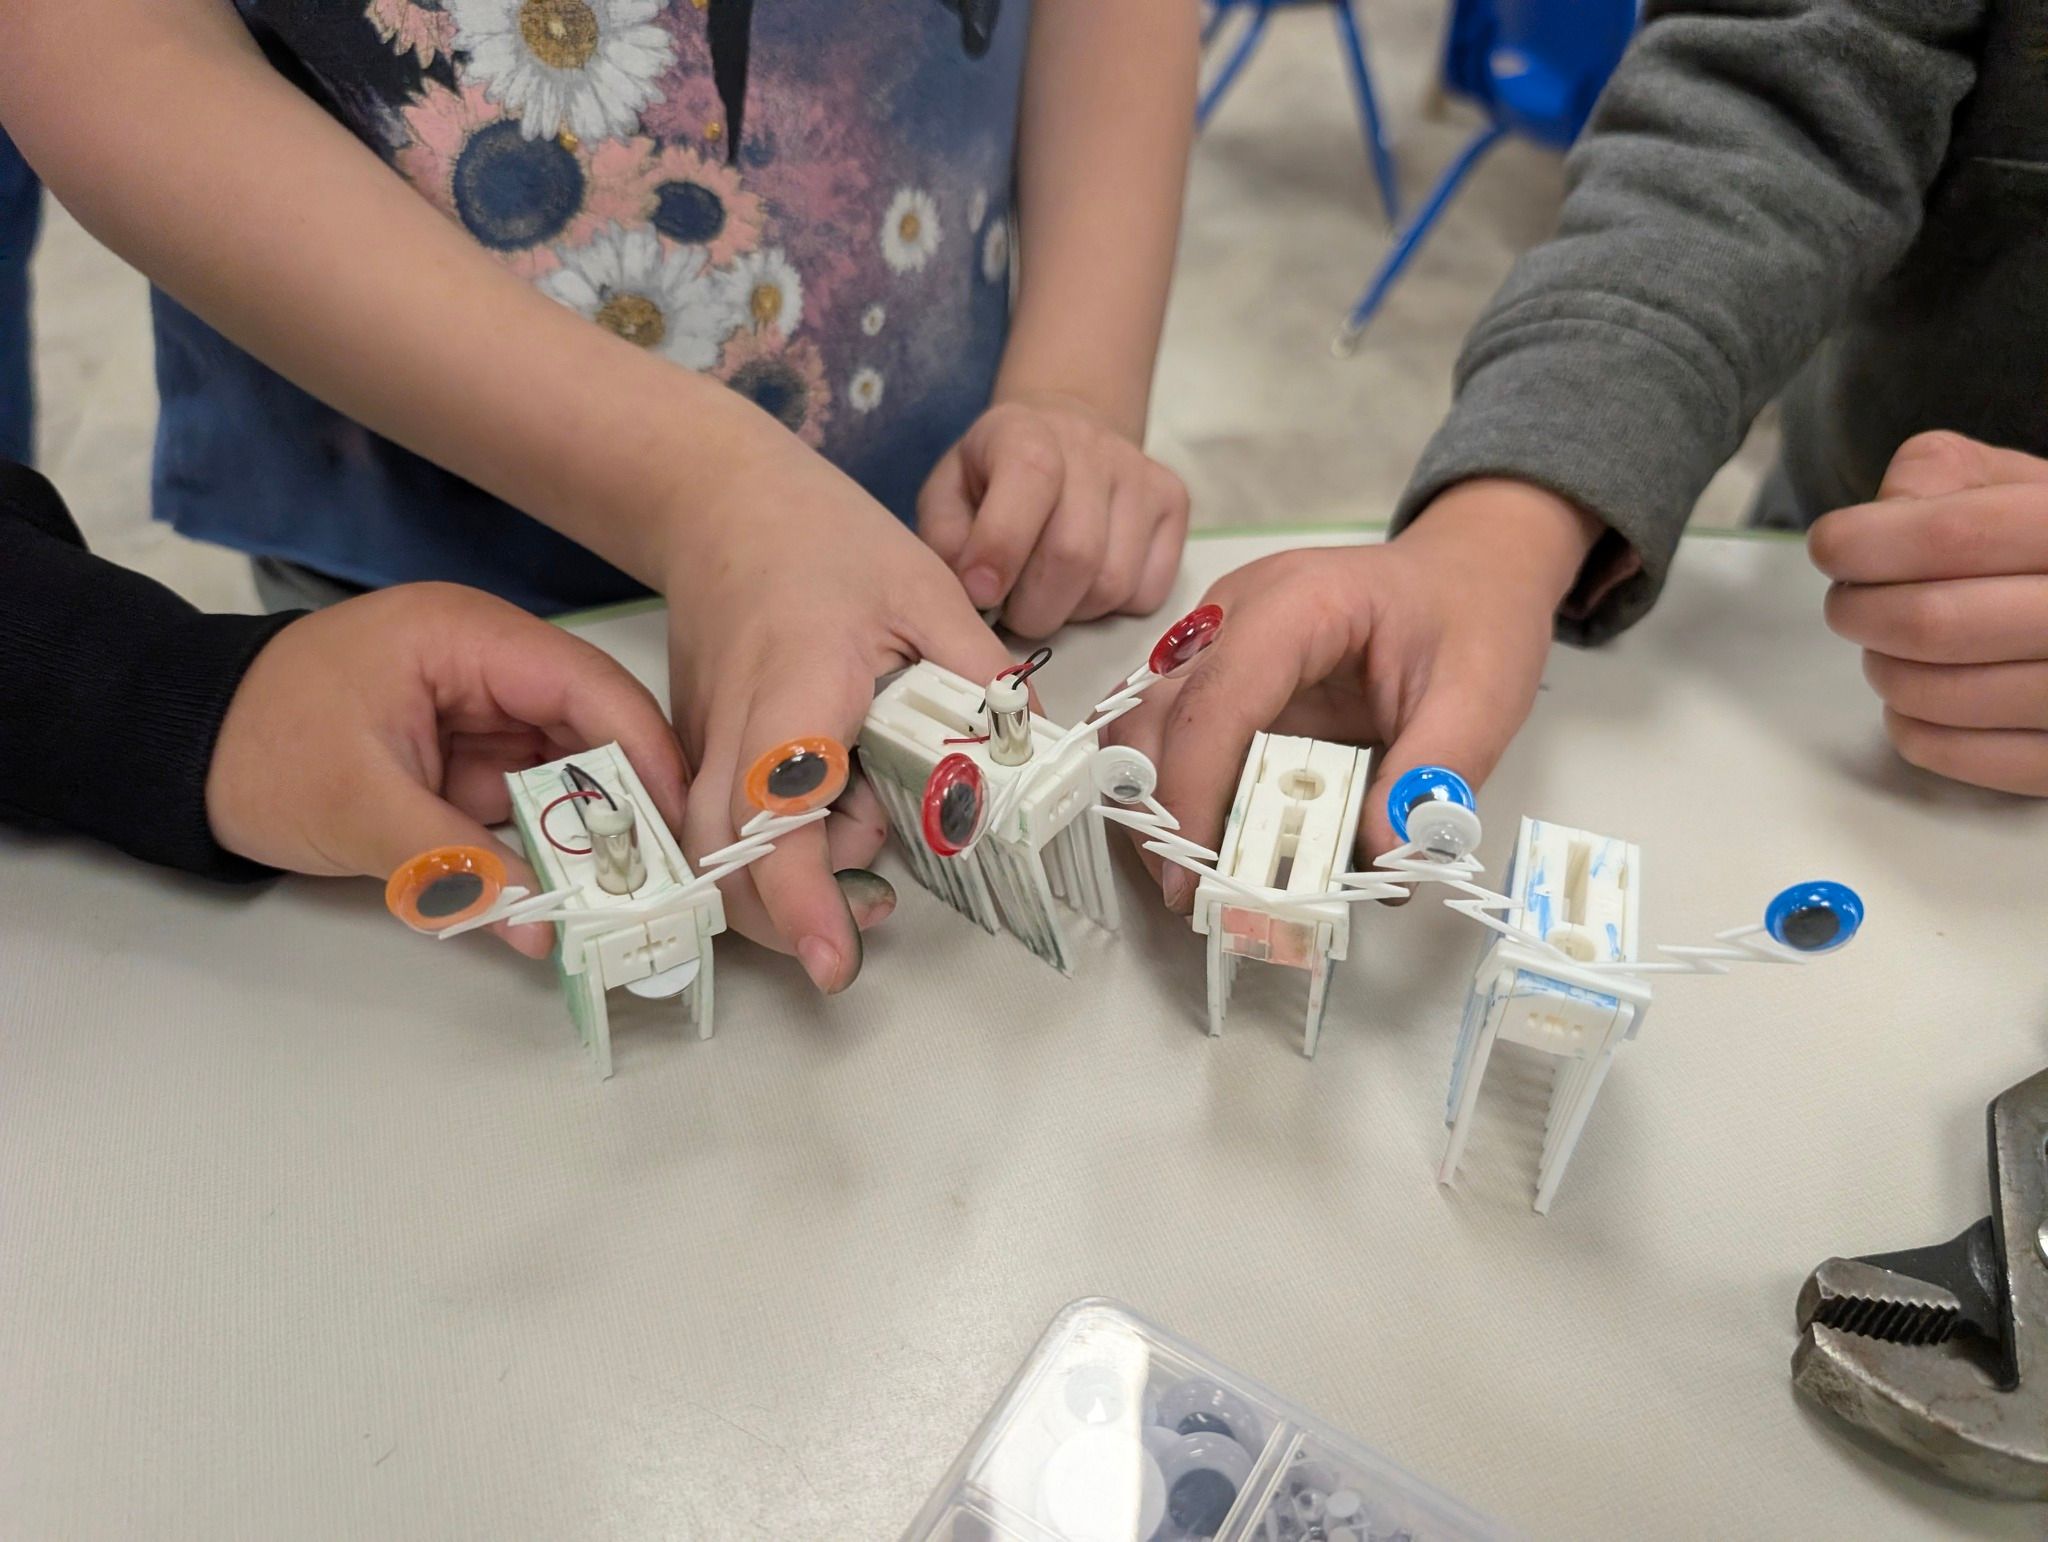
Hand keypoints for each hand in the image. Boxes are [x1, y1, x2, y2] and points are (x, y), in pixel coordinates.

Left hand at [205, 582, 686, 956]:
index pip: (586, 684)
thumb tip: (538, 929)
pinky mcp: (463, 756)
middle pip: (591, 728)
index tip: (680, 826)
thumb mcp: (356, 808)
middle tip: (665, 879)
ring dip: (592, 834)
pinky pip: (528, 800)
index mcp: (465, 637)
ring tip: (630, 898)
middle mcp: (486, 663)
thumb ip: (454, 866)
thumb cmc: (256, 750)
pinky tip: (571, 896)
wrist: (172, 751)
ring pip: (568, 770)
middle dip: (628, 804)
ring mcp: (476, 711)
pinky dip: (548, 847)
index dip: (643, 753)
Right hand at [663, 450, 1012, 992]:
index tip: (834, 961)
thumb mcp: (926, 593)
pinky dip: (770, 856)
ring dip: (790, 887)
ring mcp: (701, 750)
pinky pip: (720, 834)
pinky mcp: (696, 758)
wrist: (720, 502)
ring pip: (720, 862)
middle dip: (804, 913)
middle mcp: (731, 733)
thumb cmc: (825, 540)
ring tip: (866, 834)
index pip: (778, 815)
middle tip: (881, 891)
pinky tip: (833, 810)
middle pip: (734, 869)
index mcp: (796, 690)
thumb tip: (1041, 756)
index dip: (801, 899)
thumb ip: (981, 680)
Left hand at [917, 390, 1188, 638]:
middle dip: (1034, 607)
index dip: (1003, 546)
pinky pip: (1149, 591)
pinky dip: (1113, 608)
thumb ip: (946, 539)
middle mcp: (1092, 446)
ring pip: (1113, 583)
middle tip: (1013, 610)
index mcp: (1024, 431)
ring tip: (1048, 592)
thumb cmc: (993, 476)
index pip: (1032, 479)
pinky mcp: (1175, 504)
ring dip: (1072, 611)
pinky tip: (1087, 584)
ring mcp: (1142, 474)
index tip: (982, 593)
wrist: (1063, 435)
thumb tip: (977, 589)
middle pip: (1075, 553)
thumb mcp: (947, 494)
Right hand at [1107, 481, 1597, 909]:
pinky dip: (1174, 789)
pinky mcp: (1214, 669)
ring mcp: (1216, 638)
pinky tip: (1207, 836)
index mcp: (1301, 604)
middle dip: (1158, 807)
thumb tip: (1381, 861)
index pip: (1217, 698)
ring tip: (1193, 872)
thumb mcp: (1481, 701)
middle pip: (1154, 710)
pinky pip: (1168, 730)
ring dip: (1154, 801)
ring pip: (1141, 721)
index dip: (1194, 789)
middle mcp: (1237, 612)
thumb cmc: (1473, 620)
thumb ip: (1432, 779)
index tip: (1196, 873)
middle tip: (1188, 888)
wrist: (1468, 571)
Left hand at [1811, 430, 2047, 794]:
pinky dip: (1906, 724)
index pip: (1955, 535)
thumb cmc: (2043, 540)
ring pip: (1929, 693)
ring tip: (1891, 645)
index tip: (1829, 546)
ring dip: (1881, 667)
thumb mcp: (2012, 481)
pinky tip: (1918, 693)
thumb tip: (1879, 518)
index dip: (1866, 542)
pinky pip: (1946, 752)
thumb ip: (1941, 477)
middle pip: (1930, 623)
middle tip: (1850, 603)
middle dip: (1859, 611)